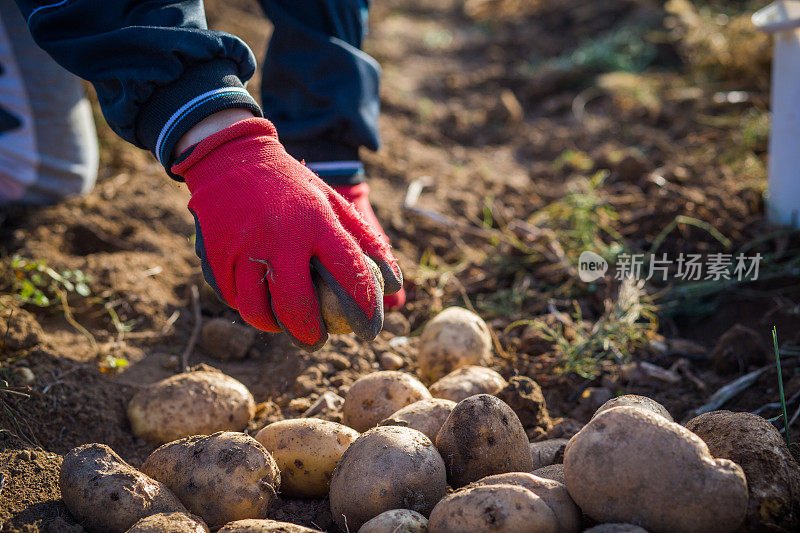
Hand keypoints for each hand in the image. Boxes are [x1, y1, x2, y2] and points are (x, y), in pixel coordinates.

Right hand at [172, 118, 402, 349]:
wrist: (231, 158)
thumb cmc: (291, 186)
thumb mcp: (332, 201)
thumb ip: (365, 240)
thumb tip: (394, 282)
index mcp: (317, 222)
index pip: (349, 275)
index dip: (364, 309)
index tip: (369, 330)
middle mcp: (281, 237)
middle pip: (296, 306)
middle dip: (310, 335)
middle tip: (317, 340)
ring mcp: (244, 247)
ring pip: (257, 309)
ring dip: (274, 326)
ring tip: (285, 327)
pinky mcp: (215, 254)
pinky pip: (232, 297)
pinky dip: (246, 306)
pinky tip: (258, 304)